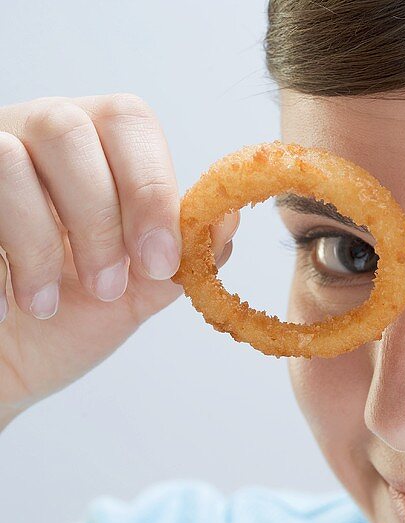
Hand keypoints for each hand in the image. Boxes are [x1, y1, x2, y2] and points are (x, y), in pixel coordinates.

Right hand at [0, 94, 235, 419]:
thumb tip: (226, 221)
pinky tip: (6, 305)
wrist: (3, 362)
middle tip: (107, 286)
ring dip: (39, 242)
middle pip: (69, 129)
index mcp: (96, 147)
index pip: (130, 122)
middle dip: (98, 216)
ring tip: (46, 305)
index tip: (160, 260)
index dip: (149, 188)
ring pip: (8, 159)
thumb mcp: (137, 292)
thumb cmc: (67, 319)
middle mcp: (35, 133)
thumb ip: (183, 257)